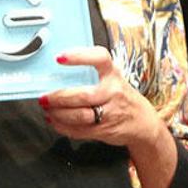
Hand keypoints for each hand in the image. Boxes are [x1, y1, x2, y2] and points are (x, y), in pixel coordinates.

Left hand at [40, 46, 163, 149]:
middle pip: (83, 95)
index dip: (80, 56)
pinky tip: (54, 121)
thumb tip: (60, 72)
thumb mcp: (115, 80)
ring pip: (79, 116)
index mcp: (114, 75)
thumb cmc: (124, 98)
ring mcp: (110, 113)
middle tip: (44, 97)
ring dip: (58, 114)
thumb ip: (94, 75)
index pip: (99, 58)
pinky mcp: (104, 130)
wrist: (144, 123)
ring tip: (47, 109)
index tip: (60, 57)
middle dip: (59, 97)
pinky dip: (62, 127)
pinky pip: (79, 130)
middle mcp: (113, 92)